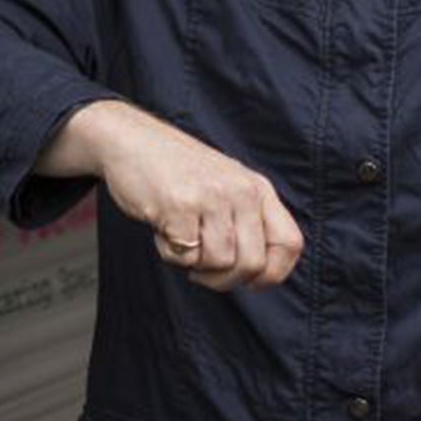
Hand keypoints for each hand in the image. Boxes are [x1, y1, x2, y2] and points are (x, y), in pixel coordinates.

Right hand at [39, 100, 301, 291]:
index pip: (289, 244)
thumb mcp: (227, 185)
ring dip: (194, 264)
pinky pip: (185, 256)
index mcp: (257, 188)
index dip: (273, 274)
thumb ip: (247, 220)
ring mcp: (211, 197)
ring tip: (180, 237)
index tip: (249, 280)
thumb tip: (259, 274)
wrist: (131, 139)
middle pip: (252, 264)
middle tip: (202, 269)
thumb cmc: (178, 170)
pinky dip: (170, 252)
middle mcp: (240, 191)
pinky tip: (162, 228)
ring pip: (219, 264)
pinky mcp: (179, 206)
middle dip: (225, 280)